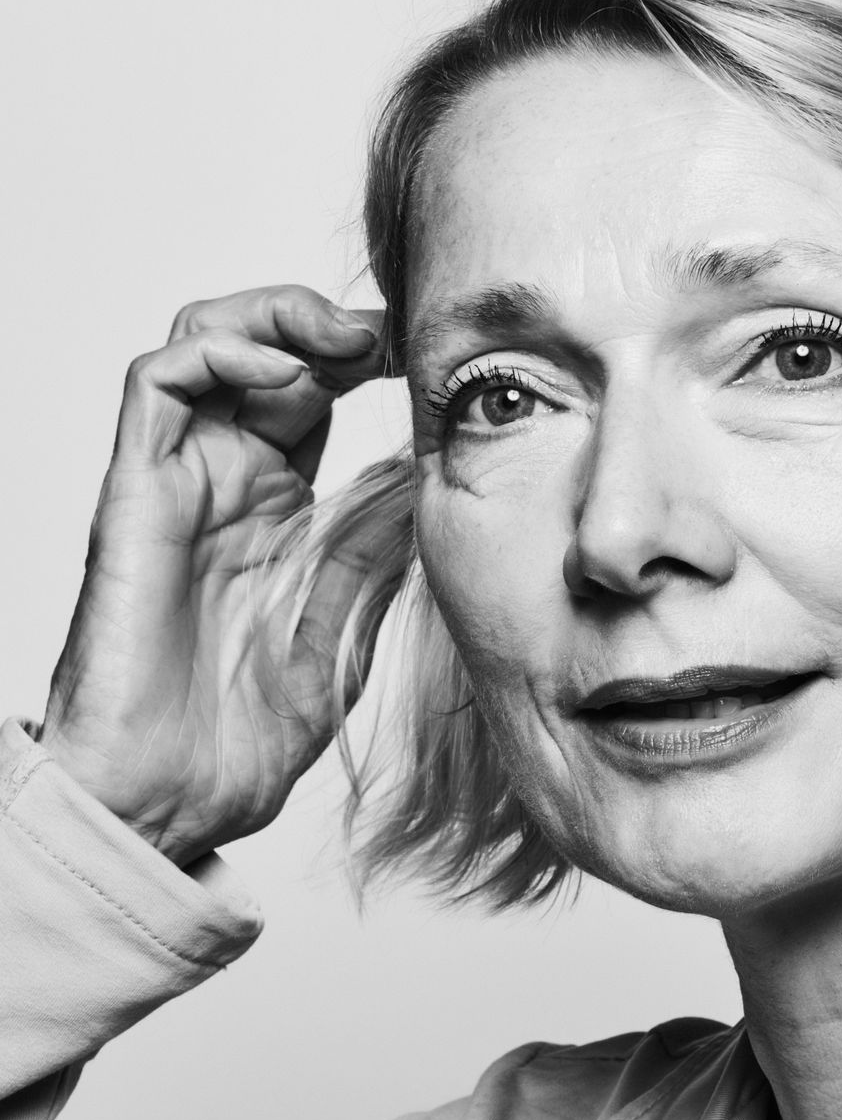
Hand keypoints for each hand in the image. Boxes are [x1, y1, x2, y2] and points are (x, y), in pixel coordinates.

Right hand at [41, 286, 398, 866]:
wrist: (164, 803)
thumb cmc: (233, 746)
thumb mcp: (338, 641)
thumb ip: (372, 563)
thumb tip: (425, 487)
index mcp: (272, 514)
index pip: (311, 395)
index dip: (363, 359)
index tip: (428, 358)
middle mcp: (220, 484)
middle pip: (259, 348)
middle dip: (327, 321)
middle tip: (390, 336)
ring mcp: (176, 484)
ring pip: (203, 341)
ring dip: (275, 316)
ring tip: (342, 339)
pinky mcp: (134, 492)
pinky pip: (154, 382)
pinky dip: (216, 348)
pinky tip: (282, 368)